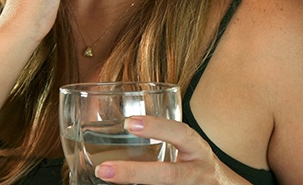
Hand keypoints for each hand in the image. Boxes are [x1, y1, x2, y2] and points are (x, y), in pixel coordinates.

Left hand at [95, 116, 242, 183]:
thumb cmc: (196, 162)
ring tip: (107, 178)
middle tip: (104, 169)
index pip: (180, 134)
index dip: (156, 127)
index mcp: (198, 149)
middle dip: (134, 173)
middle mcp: (198, 172)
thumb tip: (122, 128)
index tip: (128, 123)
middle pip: (168, 175)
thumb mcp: (188, 146)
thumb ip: (165, 138)